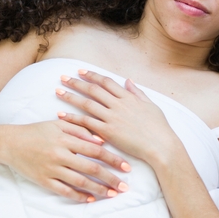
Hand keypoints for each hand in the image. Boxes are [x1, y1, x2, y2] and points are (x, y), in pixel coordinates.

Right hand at [0, 118, 130, 202]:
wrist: (10, 143)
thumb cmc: (37, 131)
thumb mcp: (58, 124)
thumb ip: (80, 129)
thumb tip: (101, 140)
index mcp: (66, 139)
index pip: (96, 151)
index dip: (113, 159)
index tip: (127, 166)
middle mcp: (60, 155)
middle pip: (91, 169)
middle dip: (111, 178)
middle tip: (125, 186)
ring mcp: (52, 169)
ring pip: (80, 182)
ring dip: (98, 190)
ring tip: (112, 194)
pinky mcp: (43, 180)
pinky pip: (64, 191)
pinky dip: (78, 196)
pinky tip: (90, 199)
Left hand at [55, 70, 185, 170]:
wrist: (160, 145)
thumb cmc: (159, 127)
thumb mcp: (150, 105)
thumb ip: (137, 92)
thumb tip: (128, 80)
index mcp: (128, 97)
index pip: (106, 82)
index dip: (92, 75)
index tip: (81, 72)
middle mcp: (118, 104)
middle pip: (93, 90)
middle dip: (77, 82)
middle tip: (63, 77)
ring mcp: (112, 118)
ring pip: (87, 103)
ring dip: (71, 96)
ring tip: (58, 92)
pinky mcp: (108, 132)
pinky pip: (87, 123)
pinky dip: (73, 118)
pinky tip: (62, 115)